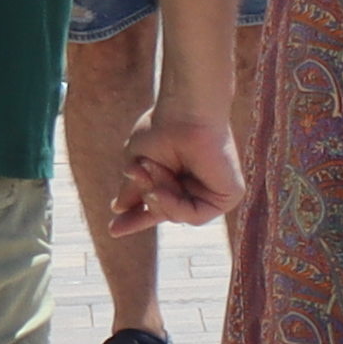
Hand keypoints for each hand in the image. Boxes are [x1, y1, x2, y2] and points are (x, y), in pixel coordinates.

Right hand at [108, 99, 242, 234]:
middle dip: (146, 195)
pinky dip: (175, 204)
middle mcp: (197, 184)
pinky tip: (165, 187)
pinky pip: (194, 217)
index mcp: (178, 176)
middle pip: (165, 212)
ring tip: (154, 167)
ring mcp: (213, 191)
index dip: (136, 218)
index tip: (113, 230)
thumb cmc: (163, 128)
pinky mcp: (229, 195)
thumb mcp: (137, 161)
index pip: (158, 203)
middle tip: (138, 170)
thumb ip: (132, 188)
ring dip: (157, 194)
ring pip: (177, 216)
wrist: (186, 113)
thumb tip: (118, 208)